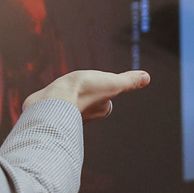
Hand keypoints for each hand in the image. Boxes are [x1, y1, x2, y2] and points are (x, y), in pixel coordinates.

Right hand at [24, 69, 151, 121]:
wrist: (52, 102)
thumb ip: (128, 81)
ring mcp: (64, 113)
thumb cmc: (82, 93)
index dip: (104, 92)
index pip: (105, 103)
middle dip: (85, 95)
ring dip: (67, 97)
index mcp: (99, 109)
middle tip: (83, 85)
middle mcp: (83, 115)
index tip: (101, 85)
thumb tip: (146, 78)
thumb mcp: (111, 82)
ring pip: (68, 104)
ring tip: (65, 90)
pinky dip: (51, 100)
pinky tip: (47, 97)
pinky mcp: (47, 110)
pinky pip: (51, 105)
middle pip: (88, 103)